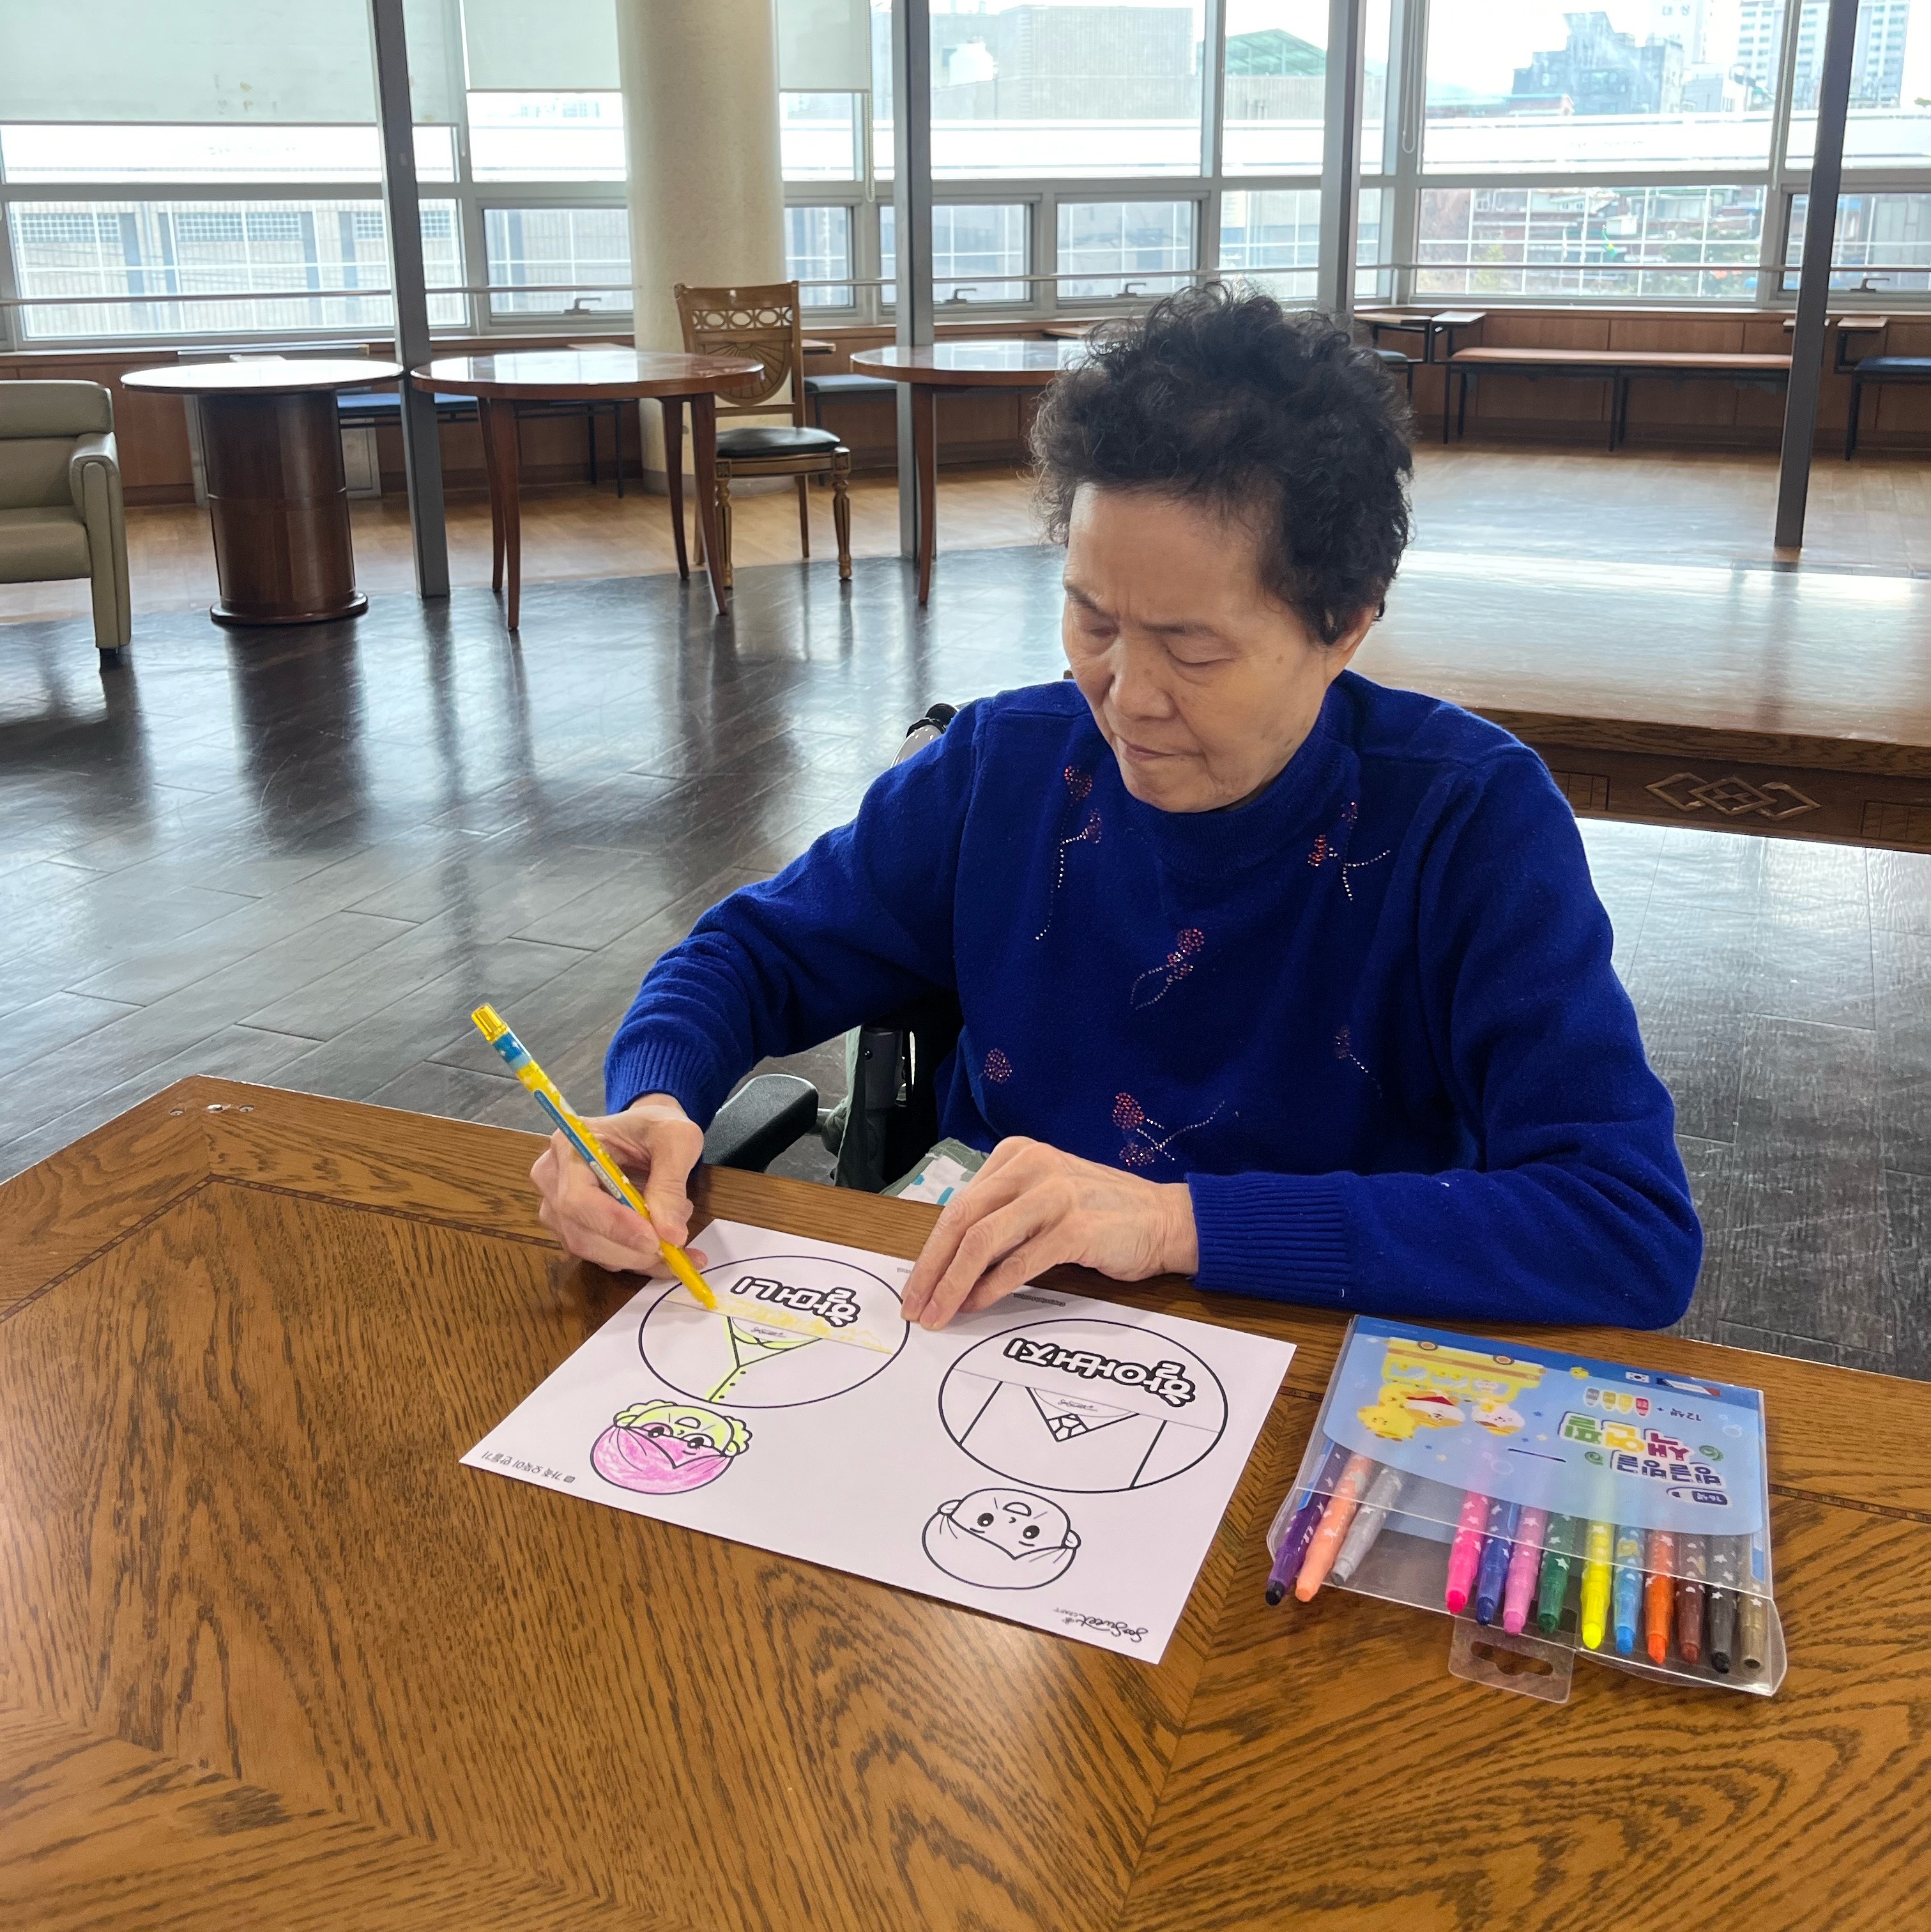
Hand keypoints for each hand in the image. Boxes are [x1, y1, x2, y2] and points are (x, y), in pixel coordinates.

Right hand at [530, 1093, 708, 1276]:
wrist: (646, 1131)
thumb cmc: (657, 1127)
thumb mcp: (677, 1140)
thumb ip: (671, 1184)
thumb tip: (671, 1235)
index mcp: (569, 1145)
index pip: (578, 1198)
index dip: (613, 1225)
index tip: (654, 1240)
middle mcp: (552, 1177)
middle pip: (579, 1232)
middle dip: (630, 1249)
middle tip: (676, 1252)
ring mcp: (556, 1206)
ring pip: (589, 1249)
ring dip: (636, 1257)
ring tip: (675, 1236)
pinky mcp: (570, 1226)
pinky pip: (598, 1254)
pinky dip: (633, 1258)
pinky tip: (662, 1246)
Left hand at [901, 1137, 1197, 1330]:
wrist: (1166, 1219)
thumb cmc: (1101, 1215)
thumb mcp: (1042, 1200)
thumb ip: (1001, 1217)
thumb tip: (948, 1263)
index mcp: (1016, 1155)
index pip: (959, 1205)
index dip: (930, 1250)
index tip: (916, 1286)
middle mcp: (1031, 1166)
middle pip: (961, 1220)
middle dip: (931, 1269)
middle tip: (915, 1307)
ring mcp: (1054, 1194)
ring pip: (983, 1241)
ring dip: (953, 1283)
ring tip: (939, 1314)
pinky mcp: (1075, 1227)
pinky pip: (1019, 1262)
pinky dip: (991, 1288)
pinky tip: (976, 1306)